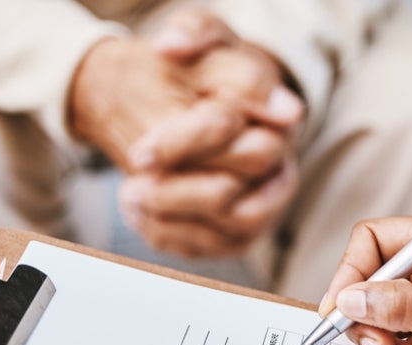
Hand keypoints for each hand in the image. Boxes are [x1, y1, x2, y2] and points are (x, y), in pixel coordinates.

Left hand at [69, 8, 304, 256]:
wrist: (187, 100)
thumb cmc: (195, 70)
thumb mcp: (197, 33)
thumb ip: (192, 29)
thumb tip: (172, 45)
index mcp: (273, 110)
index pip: (229, 133)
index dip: (181, 144)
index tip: (142, 152)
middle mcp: (279, 159)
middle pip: (231, 191)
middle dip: (175, 190)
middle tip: (134, 177)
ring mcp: (268, 198)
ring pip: (231, 225)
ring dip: (172, 217)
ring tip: (132, 196)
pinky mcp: (245, 229)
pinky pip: (216, 248)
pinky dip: (171, 236)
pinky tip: (140, 213)